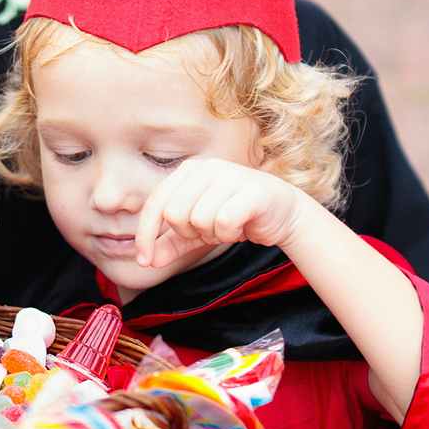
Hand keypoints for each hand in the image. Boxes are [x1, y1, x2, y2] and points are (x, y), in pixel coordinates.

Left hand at [134, 158, 310, 268]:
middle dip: (189, 233)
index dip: (146, 235)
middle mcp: (207, 167)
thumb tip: (146, 260)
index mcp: (189, 171)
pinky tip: (241, 228)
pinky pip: (223, 222)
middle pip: (175, 213)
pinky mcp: (252, 190)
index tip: (144, 260)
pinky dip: (229, 234)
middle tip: (209, 231)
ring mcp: (230, 175)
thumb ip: (171, 243)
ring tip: (227, 227)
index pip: (156, 204)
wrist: (284, 214)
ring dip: (212, 235)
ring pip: (199, 220)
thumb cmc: (236, 217)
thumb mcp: (197, 232)